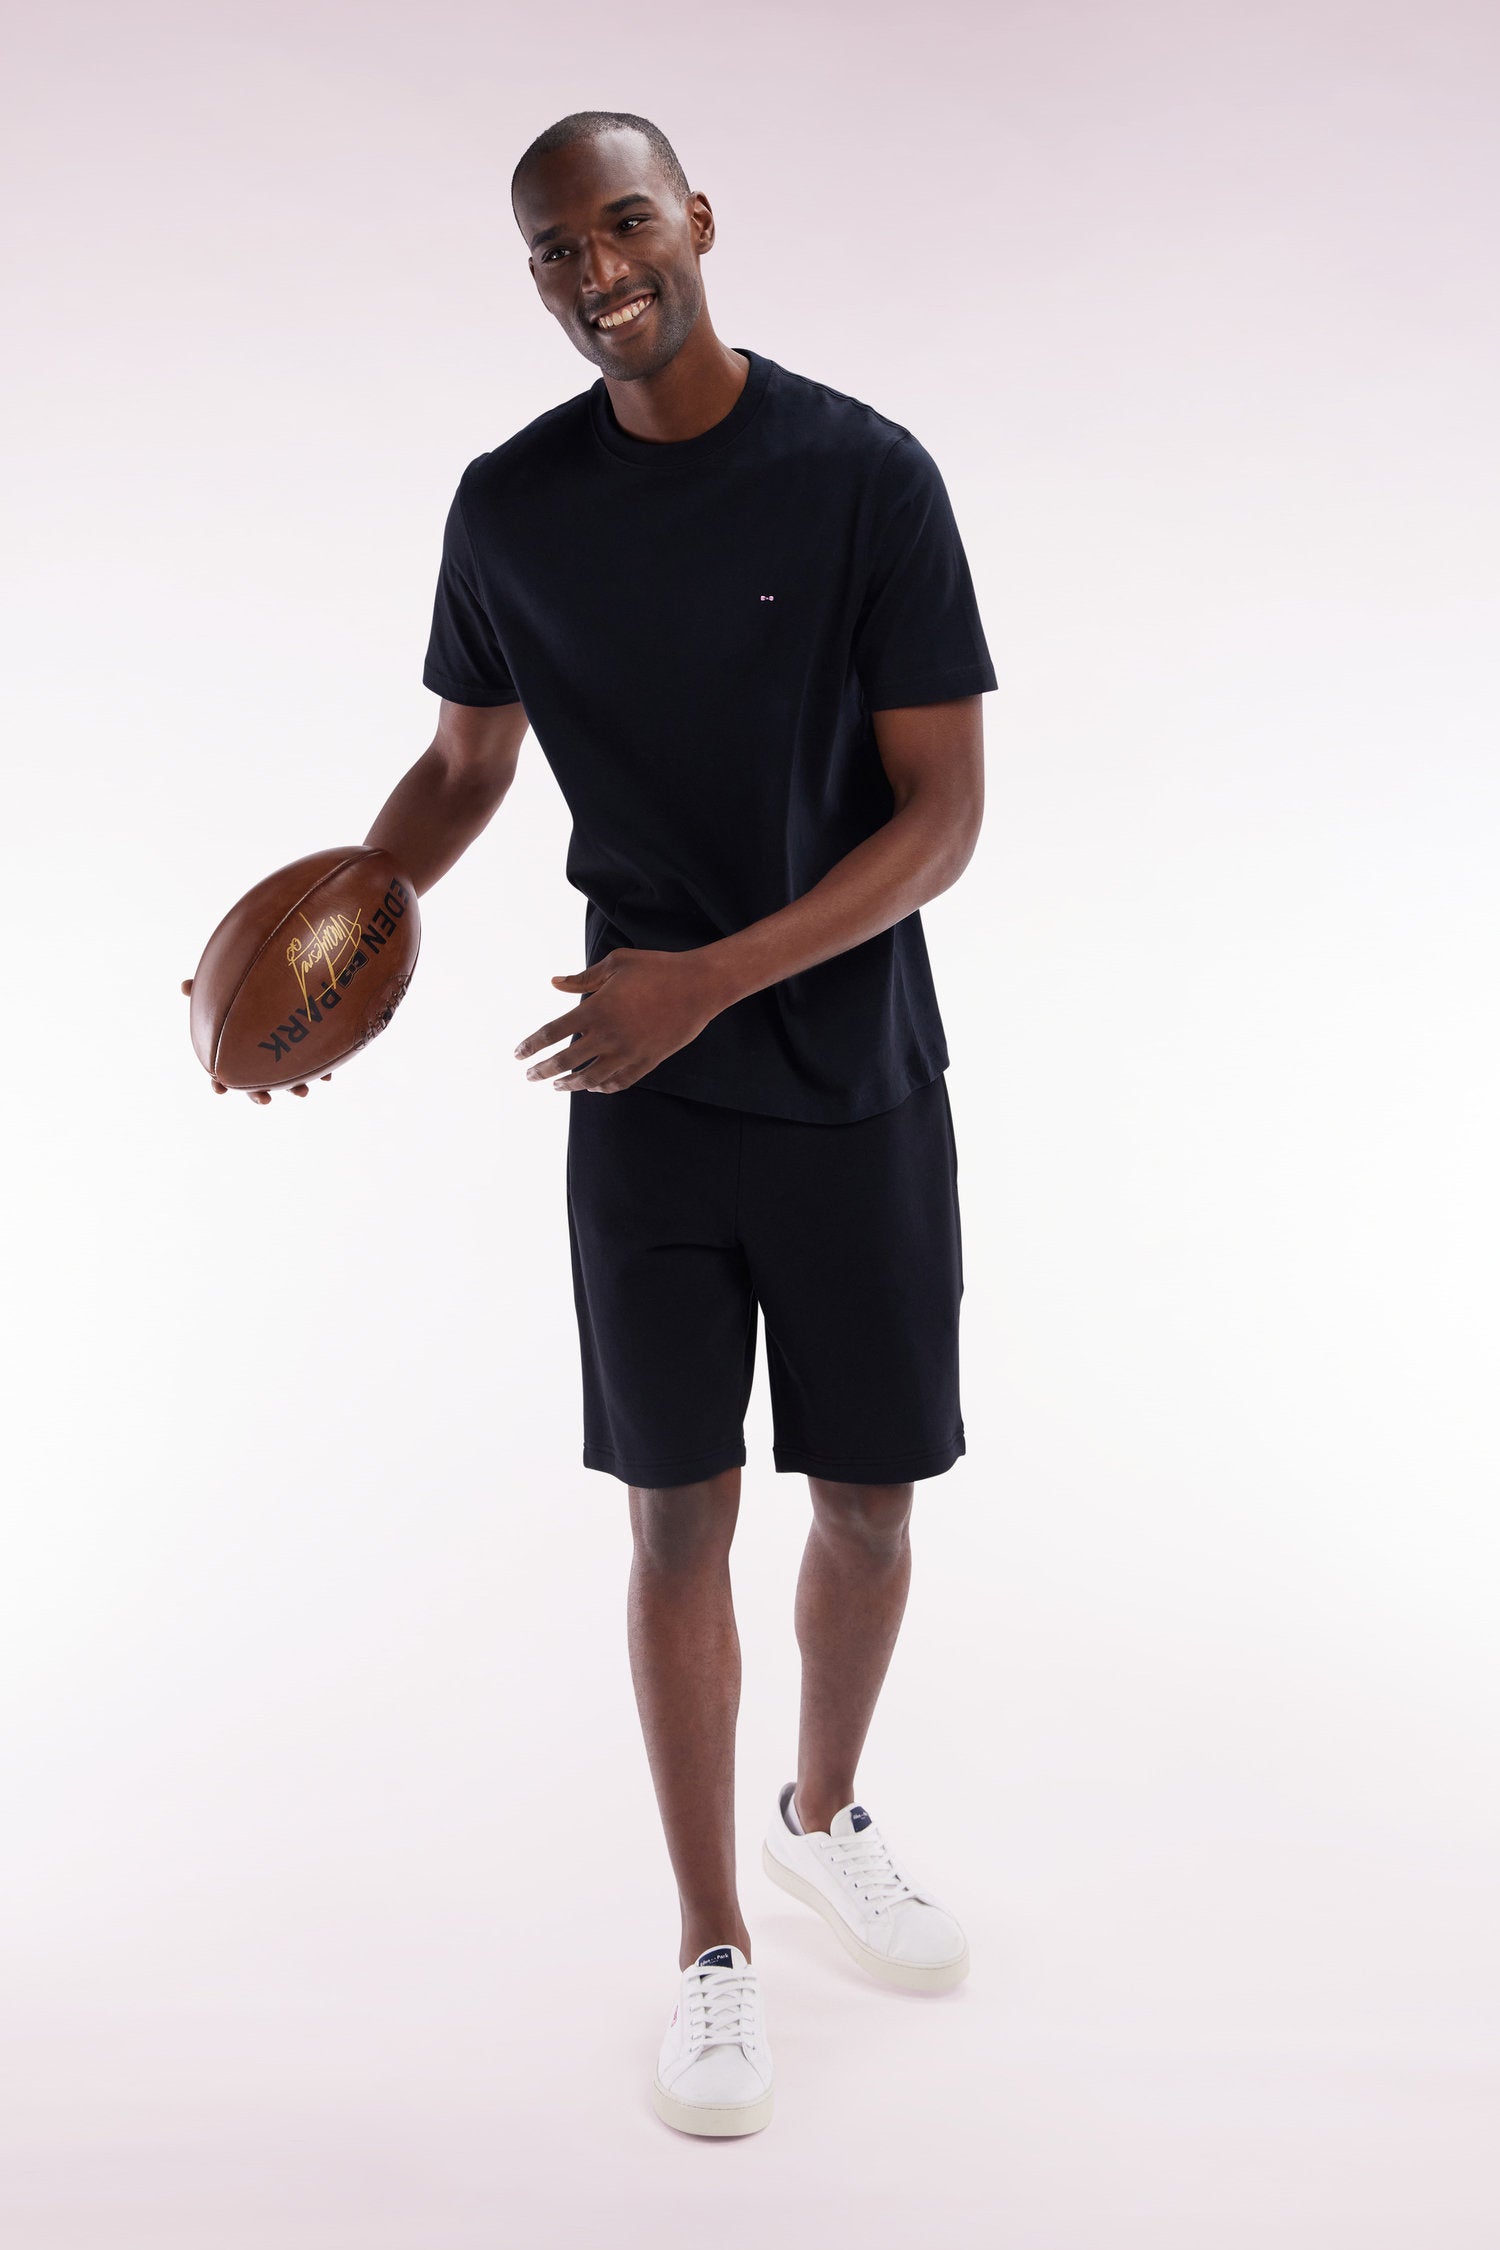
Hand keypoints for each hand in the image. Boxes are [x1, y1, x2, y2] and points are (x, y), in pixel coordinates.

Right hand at [182, 979, 330, 1102]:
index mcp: (237, 1050)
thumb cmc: (244, 986)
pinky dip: (321, 1071)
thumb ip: (204, 988)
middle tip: (264, 1100)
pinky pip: (317, 1065)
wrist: (281, 978)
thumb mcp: (223, 987)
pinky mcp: (309, 1048)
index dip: (219, 1083)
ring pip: (289, 1079)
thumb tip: (183, 986)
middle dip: (259, 1094)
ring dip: (295, 1088)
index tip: (219, 1089)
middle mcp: (260, 1057)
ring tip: (302, 1093)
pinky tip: (326, 1077)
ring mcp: (285, 1056)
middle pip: (256, 1083)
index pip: (223, 1072)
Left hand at [513, 948, 724, 1093]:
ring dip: (571, 1084)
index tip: (518, 1055)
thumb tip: (555, 983)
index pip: (552, 1034)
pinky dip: (603, 1087)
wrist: (699, 985)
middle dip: (543, 1071)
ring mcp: (629, 1052)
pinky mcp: (648, 1061)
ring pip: (591, 1078)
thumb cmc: (656, 968)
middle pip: (565, 1062)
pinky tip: (594, 1087)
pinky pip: (619, 1082)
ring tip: (558, 1085)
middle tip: (530, 1076)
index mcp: (596, 1010)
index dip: (531, 1046)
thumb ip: (583, 978)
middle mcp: (609, 1036)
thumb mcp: (616, 964)